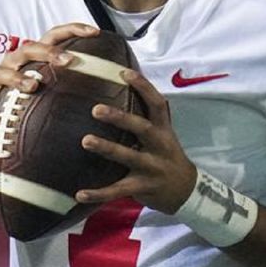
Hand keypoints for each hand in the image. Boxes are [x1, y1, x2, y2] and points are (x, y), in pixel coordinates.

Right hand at [0, 22, 99, 129]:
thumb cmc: (21, 94)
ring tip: (33, 87)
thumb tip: (106, 85)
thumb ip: (66, 80)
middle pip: (30, 49)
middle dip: (49, 52)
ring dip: (19, 79)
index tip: (95, 31)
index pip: (53, 35)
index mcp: (32, 56)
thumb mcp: (42, 83)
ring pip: (5, 72)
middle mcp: (14, 61)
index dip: (73, 29)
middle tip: (69, 60)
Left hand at [76, 70, 197, 213]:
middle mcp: (159, 146)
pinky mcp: (142, 188)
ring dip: (107, 148)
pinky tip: (79, 194)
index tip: (124, 73)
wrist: (185, 190)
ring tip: (86, 140)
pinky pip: (118, 191)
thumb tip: (117, 88)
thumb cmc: (166, 155)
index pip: (157, 104)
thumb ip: (144, 117)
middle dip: (120, 118)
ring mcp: (151, 168)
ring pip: (128, 157)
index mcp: (163, 130)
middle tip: (96, 109)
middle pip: (142, 128)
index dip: (143, 87)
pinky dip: (98, 193)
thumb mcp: (162, 134)